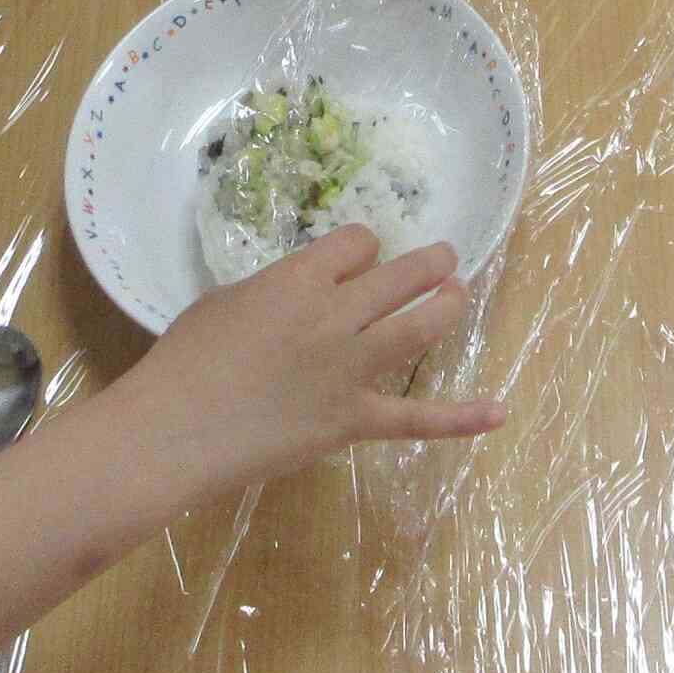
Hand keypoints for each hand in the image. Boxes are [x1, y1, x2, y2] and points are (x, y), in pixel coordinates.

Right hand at [146, 229, 501, 485]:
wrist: (175, 429)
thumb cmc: (185, 360)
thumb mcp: (226, 300)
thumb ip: (275, 291)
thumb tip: (302, 296)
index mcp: (299, 279)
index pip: (357, 243)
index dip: (363, 246)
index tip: (361, 256)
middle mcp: (335, 315)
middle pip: (399, 276)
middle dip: (428, 262)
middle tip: (442, 258)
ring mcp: (350, 369)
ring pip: (419, 327)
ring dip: (447, 305)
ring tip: (458, 292)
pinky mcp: (353, 420)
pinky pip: (415, 418)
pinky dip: (460, 417)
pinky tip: (498, 410)